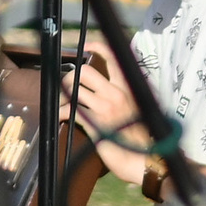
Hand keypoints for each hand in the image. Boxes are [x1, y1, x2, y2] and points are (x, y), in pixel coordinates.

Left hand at [64, 34, 149, 185]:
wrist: (144, 160)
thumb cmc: (141, 135)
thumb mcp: (137, 107)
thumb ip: (121, 95)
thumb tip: (104, 89)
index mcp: (128, 88)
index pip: (114, 58)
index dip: (98, 47)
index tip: (86, 45)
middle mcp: (116, 94)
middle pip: (85, 73)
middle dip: (71, 77)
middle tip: (68, 86)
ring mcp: (105, 109)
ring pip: (74, 91)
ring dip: (64, 98)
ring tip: (63, 105)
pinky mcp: (94, 125)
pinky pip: (71, 111)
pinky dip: (62, 113)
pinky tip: (62, 117)